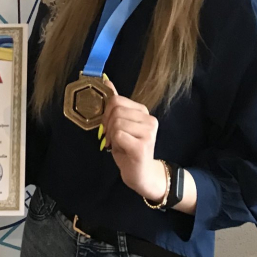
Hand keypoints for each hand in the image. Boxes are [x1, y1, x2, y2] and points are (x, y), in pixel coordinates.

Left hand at [102, 82, 167, 202]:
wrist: (140, 174)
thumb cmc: (128, 148)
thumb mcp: (121, 124)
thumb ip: (115, 104)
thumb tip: (106, 81)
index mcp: (144, 112)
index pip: (116, 100)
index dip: (106, 113)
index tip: (108, 126)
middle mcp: (150, 120)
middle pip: (116, 110)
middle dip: (107, 125)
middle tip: (111, 137)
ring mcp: (148, 132)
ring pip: (116, 123)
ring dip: (111, 135)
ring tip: (118, 144)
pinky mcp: (143, 146)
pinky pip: (119, 135)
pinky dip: (114, 143)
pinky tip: (121, 150)